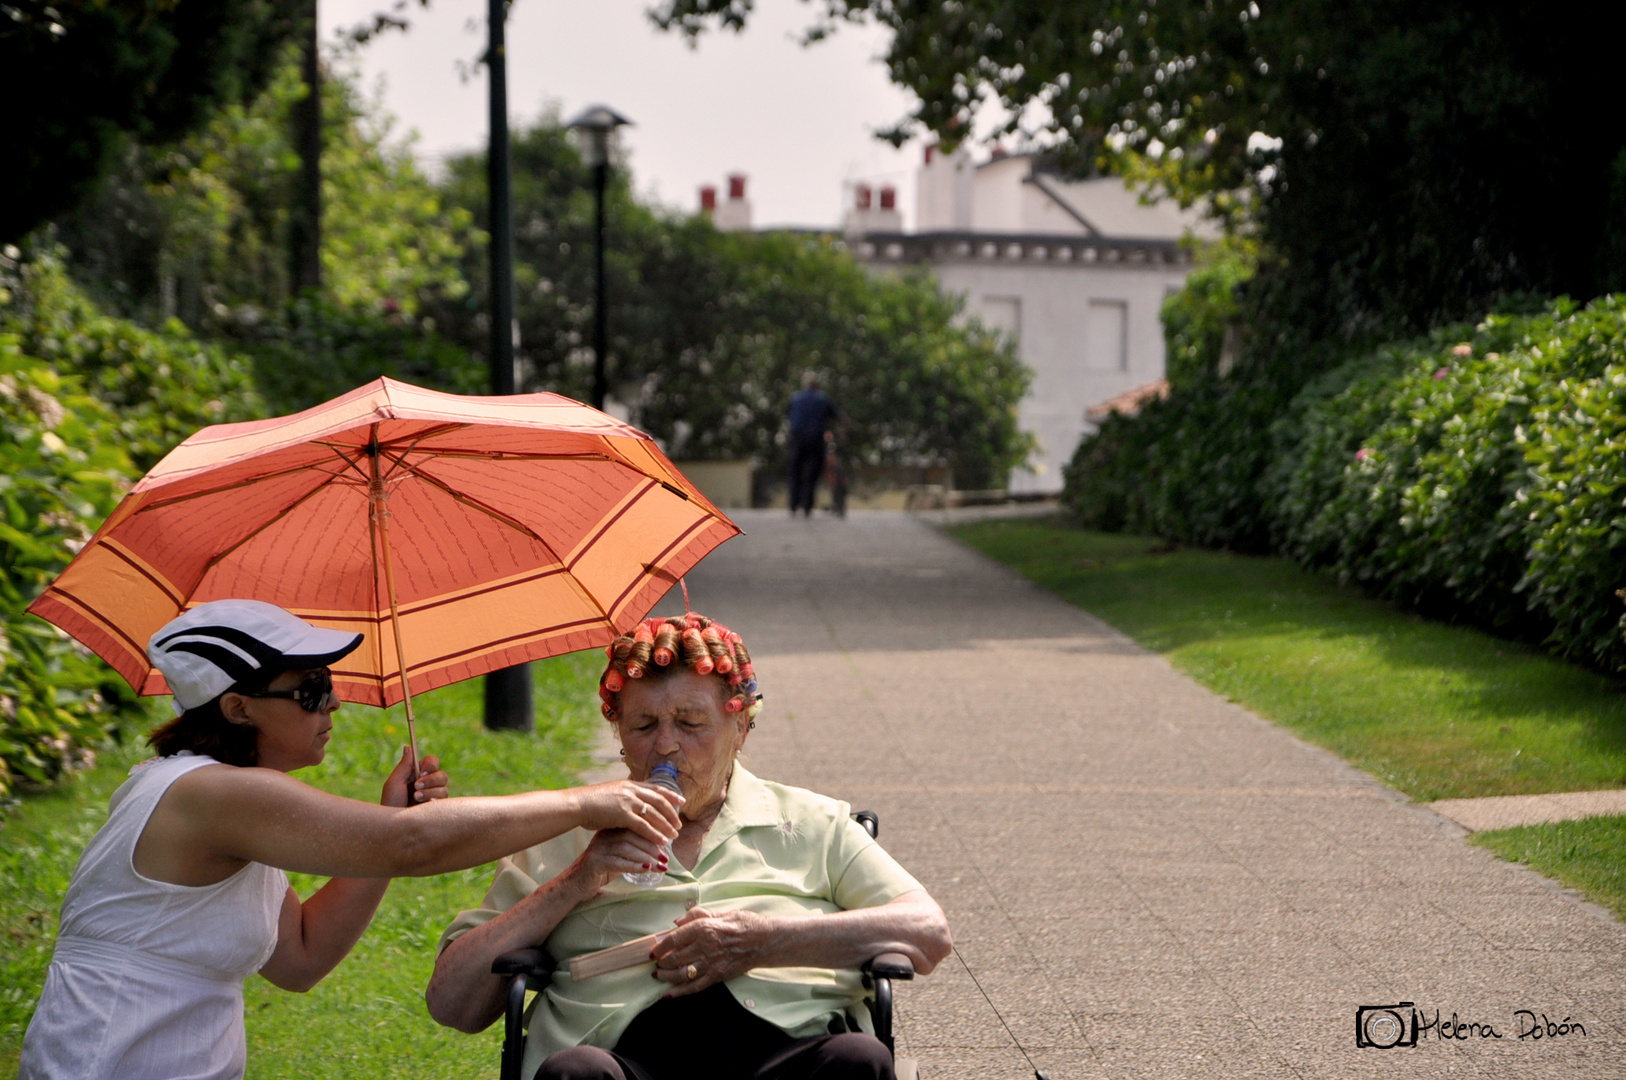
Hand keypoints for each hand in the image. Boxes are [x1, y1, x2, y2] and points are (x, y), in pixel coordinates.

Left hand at [380, 747, 446, 807]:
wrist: (394, 829)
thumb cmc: (390, 805)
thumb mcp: (394, 784)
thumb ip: (404, 766)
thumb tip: (408, 747)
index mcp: (416, 775)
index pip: (431, 762)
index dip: (430, 764)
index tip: (421, 772)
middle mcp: (427, 785)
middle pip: (441, 774)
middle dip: (431, 779)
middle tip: (417, 787)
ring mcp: (434, 798)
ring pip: (444, 787)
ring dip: (430, 792)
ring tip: (416, 799)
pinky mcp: (438, 809)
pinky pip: (445, 800)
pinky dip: (433, 801)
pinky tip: (422, 808)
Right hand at [565, 827, 670, 891]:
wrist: (575, 884)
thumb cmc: (601, 870)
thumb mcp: (619, 857)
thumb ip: (634, 852)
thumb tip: (660, 853)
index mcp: (610, 831)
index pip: (634, 826)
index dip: (652, 835)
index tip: (667, 846)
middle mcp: (603, 836)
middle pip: (631, 836)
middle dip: (652, 847)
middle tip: (665, 858)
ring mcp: (598, 848)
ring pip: (626, 848)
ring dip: (646, 858)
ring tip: (660, 866)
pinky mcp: (594, 862)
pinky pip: (617, 862)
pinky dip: (634, 866)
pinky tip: (646, 870)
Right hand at [574, 780, 682, 845]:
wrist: (577, 805)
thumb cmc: (592, 804)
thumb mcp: (612, 795)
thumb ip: (626, 797)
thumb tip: (636, 800)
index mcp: (629, 785)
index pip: (655, 788)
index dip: (670, 795)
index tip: (682, 801)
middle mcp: (630, 790)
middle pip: (658, 801)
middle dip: (671, 813)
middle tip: (680, 824)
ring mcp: (627, 801)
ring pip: (654, 814)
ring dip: (666, 825)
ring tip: (674, 836)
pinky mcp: (621, 815)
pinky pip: (643, 826)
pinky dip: (654, 834)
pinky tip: (662, 841)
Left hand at [650, 907, 767, 997]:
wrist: (765, 941)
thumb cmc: (745, 924)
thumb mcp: (721, 913)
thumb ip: (698, 915)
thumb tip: (677, 921)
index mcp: (705, 928)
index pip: (675, 939)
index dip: (660, 946)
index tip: (653, 950)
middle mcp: (705, 946)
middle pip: (675, 958)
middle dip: (662, 962)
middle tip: (656, 963)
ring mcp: (711, 964)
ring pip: (682, 973)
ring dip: (667, 977)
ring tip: (659, 976)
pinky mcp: (718, 976)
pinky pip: (695, 986)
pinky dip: (680, 991)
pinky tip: (669, 994)